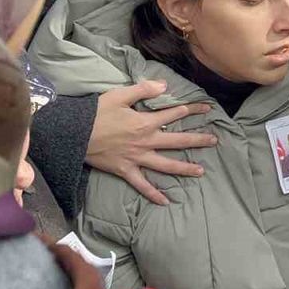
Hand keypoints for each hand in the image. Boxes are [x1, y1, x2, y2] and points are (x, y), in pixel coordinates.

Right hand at [87, 81, 215, 204]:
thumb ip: (144, 89)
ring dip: (184, 168)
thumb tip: (165, 85)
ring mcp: (137, 158)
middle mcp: (146, 142)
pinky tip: (165, 202)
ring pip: (166, 165)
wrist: (74, 134)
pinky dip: (153, 194)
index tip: (208, 109)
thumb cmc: (97, 113)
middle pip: (177, 141)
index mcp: (146, 122)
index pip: (174, 113)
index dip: (192, 110)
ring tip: (200, 172)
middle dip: (197, 140)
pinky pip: (142, 185)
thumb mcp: (120, 95)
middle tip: (214, 141)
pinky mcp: (126, 171)